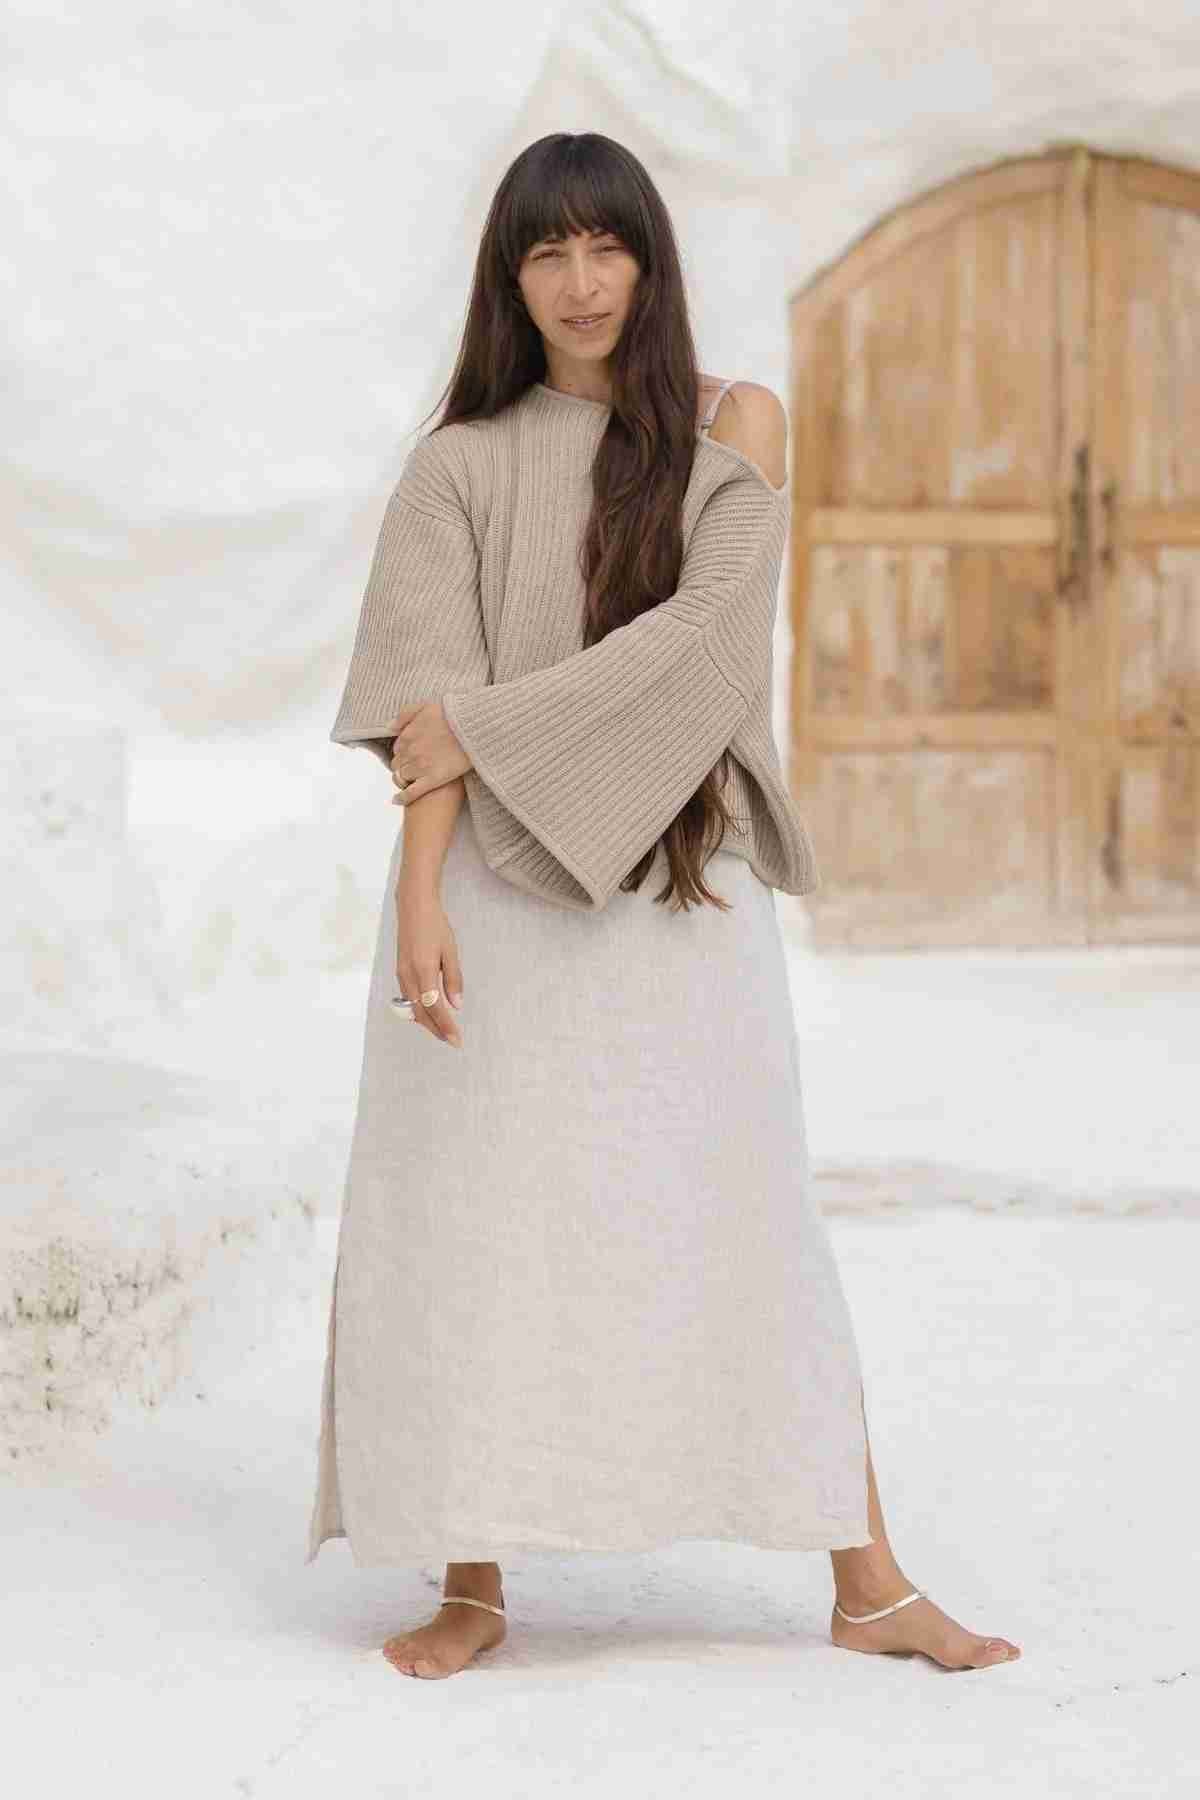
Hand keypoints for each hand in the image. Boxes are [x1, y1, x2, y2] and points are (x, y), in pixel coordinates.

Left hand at [388, 701, 471, 805]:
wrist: (476, 728)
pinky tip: (398, 800)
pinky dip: (403, 797)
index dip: (404, 754)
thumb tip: (390, 728)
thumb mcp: (426, 707)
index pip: (397, 749)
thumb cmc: (454, 716)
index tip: (412, 756)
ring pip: (402, 778)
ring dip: (405, 780)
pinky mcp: (433, 779)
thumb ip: (406, 715)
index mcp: (408, 735)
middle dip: (403, 766)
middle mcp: (410, 751)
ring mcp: (420, 767)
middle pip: (397, 764)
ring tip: (413, 781)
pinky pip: (411, 793)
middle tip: (414, 768)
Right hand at [394, 872, 463, 1048]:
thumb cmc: (435, 926)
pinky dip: (419, 1010)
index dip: (446, 1026)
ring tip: (443, 1031)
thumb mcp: (450, 951)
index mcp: (423, 971)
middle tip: (452, 1040)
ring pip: (412, 1008)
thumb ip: (453, 978)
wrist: (414, 907)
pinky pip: (408, 998)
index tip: (456, 1039)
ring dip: (427, 1022)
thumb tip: (456, 1005)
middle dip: (436, 1030)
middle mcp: (409, 976)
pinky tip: (430, 1013)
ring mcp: (402, 975)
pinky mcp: (400, 972)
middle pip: (421, 1013)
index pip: (435, 1007)